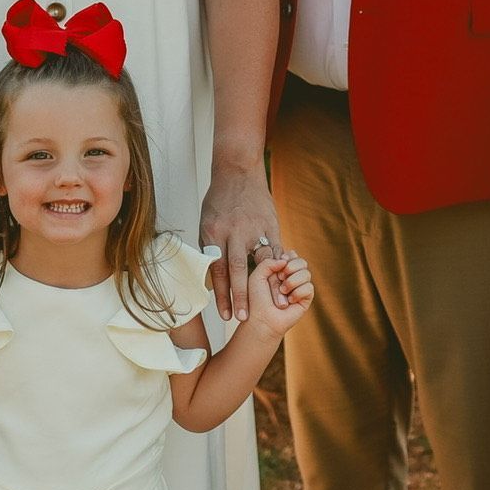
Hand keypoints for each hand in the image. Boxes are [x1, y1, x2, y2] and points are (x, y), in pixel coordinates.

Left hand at [200, 162, 279, 324]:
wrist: (237, 171)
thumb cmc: (219, 200)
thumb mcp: (206, 223)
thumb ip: (210, 249)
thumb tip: (210, 278)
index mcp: (213, 233)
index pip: (217, 270)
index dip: (221, 295)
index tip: (224, 315)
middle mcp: (233, 231)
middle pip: (236, 270)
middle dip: (239, 297)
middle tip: (242, 318)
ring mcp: (254, 227)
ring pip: (260, 262)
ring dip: (266, 285)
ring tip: (270, 305)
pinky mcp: (270, 224)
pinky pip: (275, 250)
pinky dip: (278, 268)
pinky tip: (282, 283)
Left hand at [246, 250, 313, 336]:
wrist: (262, 319)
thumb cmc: (257, 299)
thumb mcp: (257, 275)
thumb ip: (269, 261)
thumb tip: (286, 260)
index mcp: (281, 270)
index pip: (292, 255)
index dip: (287, 257)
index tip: (279, 265)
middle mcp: (292, 278)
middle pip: (302, 262)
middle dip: (292, 267)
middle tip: (280, 276)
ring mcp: (300, 288)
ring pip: (307, 273)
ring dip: (293, 281)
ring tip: (283, 291)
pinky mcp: (306, 299)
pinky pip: (309, 288)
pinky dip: (298, 293)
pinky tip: (289, 301)